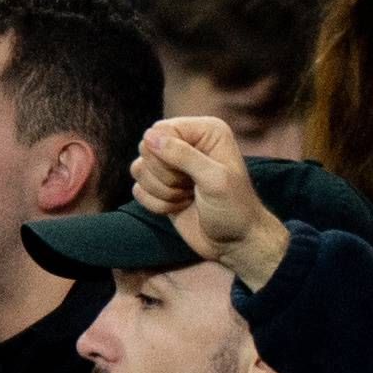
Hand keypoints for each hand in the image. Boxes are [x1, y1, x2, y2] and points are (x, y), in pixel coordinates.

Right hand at [133, 116, 290, 289]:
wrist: (234, 242)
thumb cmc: (234, 208)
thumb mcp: (215, 179)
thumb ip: (183, 155)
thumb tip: (149, 137)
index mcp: (206, 131)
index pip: (162, 130)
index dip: (165, 154)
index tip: (190, 174)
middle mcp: (188, 142)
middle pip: (147, 148)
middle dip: (165, 176)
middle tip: (192, 187)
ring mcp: (172, 165)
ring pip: (139, 168)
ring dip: (162, 191)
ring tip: (188, 197)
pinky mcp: (160, 186)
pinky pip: (138, 189)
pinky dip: (156, 204)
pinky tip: (180, 207)